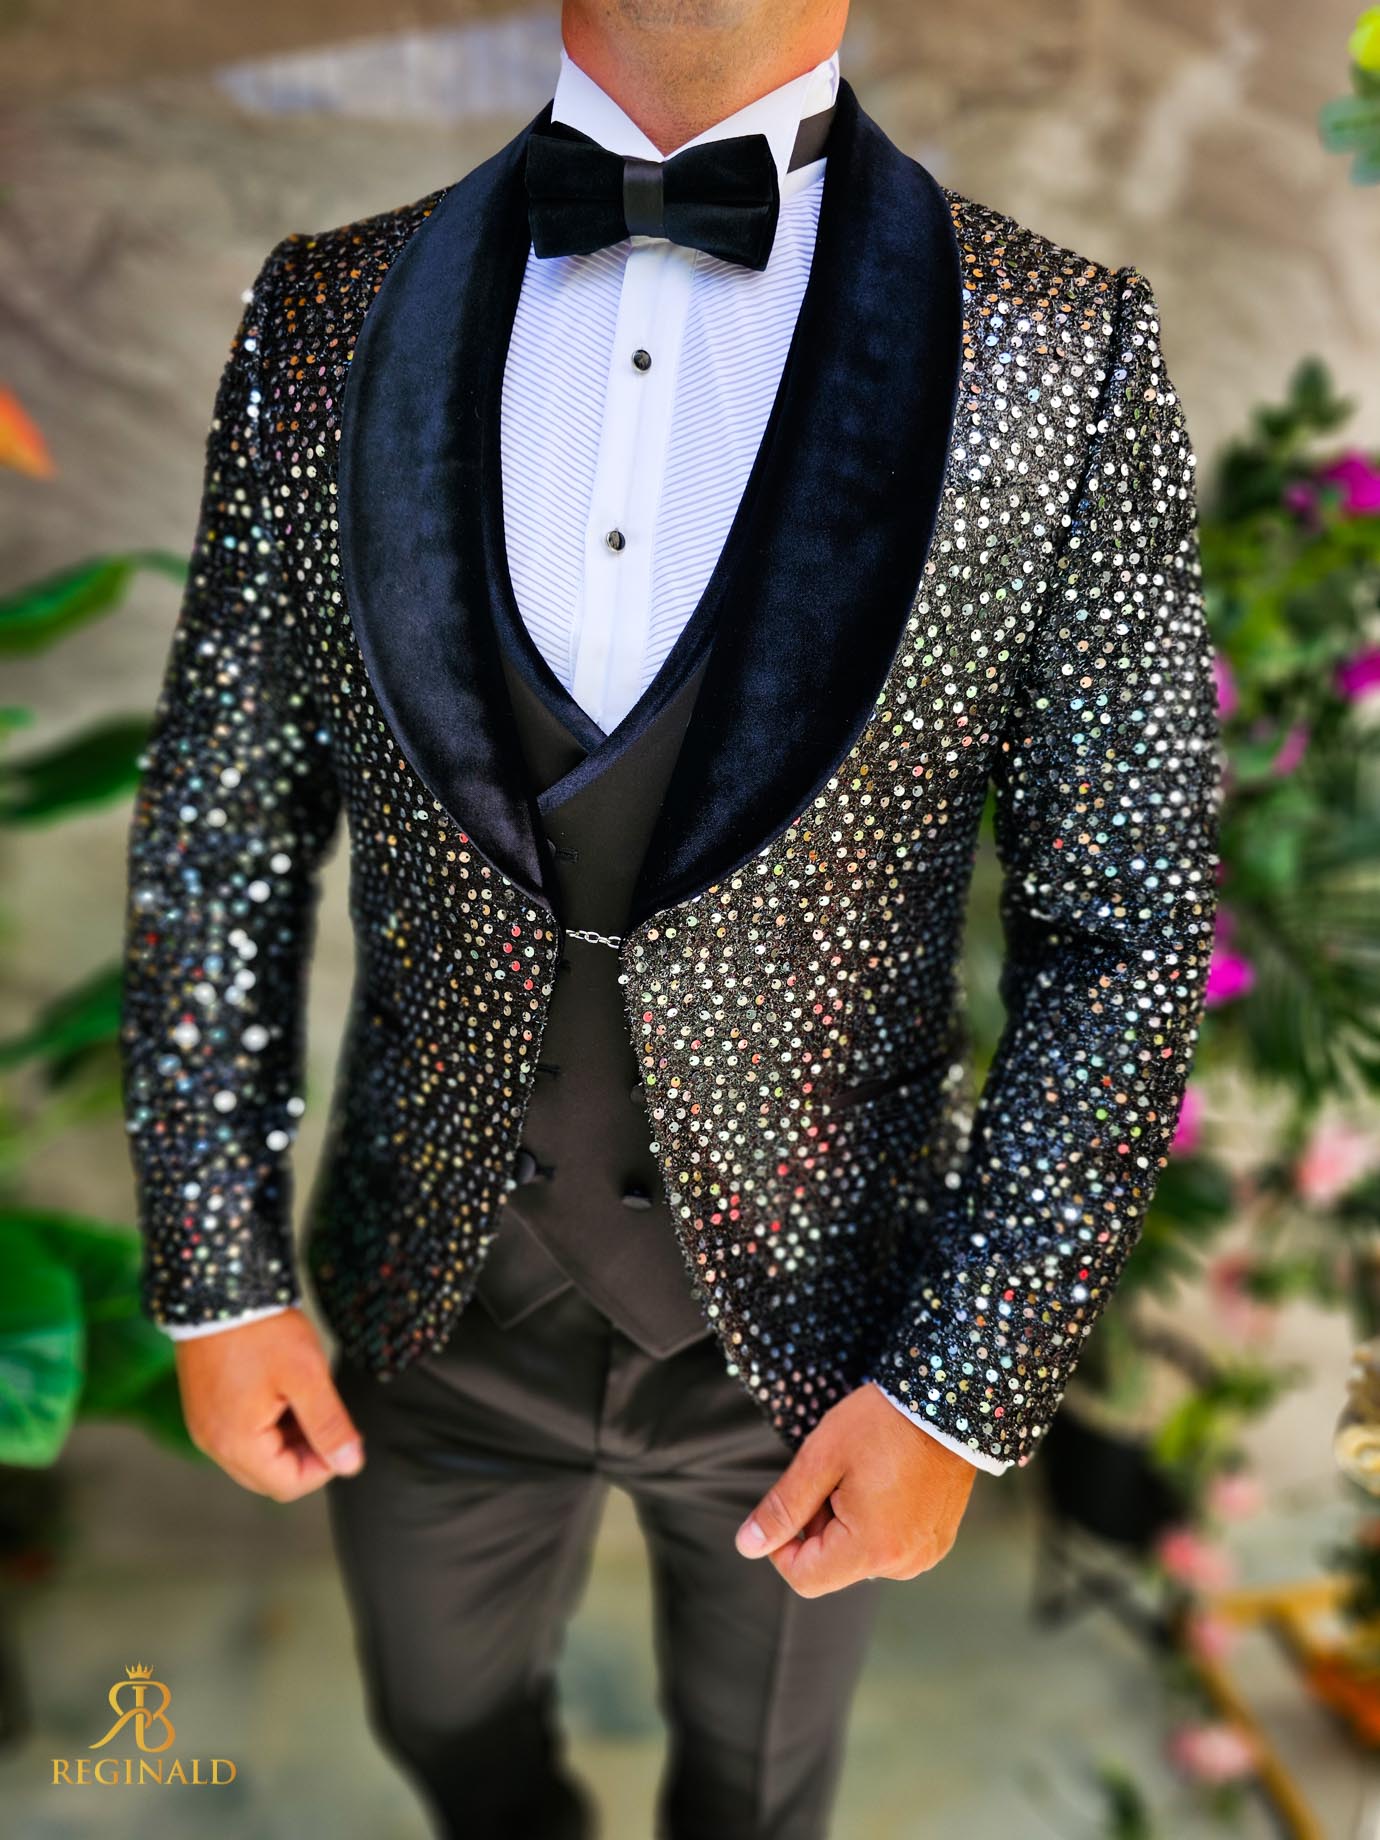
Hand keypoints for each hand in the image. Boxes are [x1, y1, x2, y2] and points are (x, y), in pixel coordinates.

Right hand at [174, 1307, 363, 1500]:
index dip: (323, 1467)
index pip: (288, 1485)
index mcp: (236, 1443)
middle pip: (270, 1476)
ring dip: (288, 1438)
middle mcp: (213, 1443)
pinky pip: (241, 1434)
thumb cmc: (262, 1330)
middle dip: (305, 1453)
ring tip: (306, 1395)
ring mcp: (205, 1426)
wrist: (219, 1288)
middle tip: (327, 1413)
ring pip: (257, 1456)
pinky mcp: (205, 1408)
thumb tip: (351, 1466)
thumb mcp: (307, 1376)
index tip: (344, 1433)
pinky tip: (284, 1391)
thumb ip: (329, 1426)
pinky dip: (268, 1424)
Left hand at [734, 1382, 976, 1596]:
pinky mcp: (937, 1541)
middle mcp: (903, 1564)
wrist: (946, 1402)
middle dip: (820, 1526)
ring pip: (860, 1555)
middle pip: (833, 1566)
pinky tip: (884, 1482)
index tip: (792, 1504)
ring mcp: (925, 1554)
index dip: (783, 1546)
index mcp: (871, 1550)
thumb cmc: (883, 1424)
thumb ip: (784, 1508)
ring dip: (847, 1523)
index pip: (805, 1578)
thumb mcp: (821, 1459)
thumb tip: (748, 1545)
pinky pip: (890, 1545)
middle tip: (834, 1476)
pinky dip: (875, 1522)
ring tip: (863, 1476)